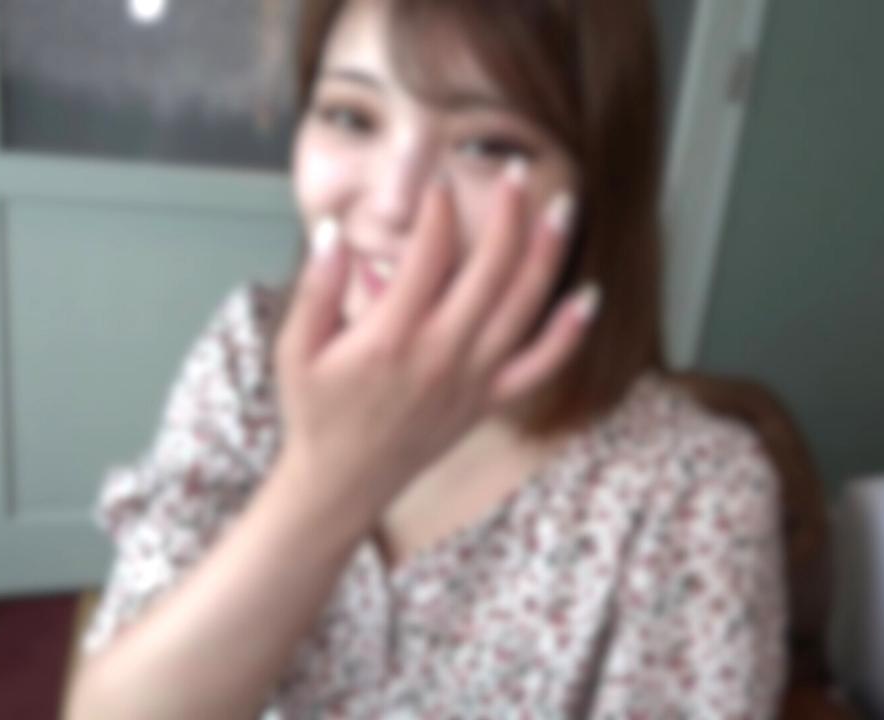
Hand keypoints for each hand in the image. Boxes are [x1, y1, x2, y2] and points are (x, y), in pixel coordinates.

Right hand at [272, 162, 598, 513]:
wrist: (342, 483)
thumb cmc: (317, 412)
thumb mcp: (295, 349)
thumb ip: (316, 289)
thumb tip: (334, 232)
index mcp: (391, 336)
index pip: (428, 255)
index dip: (439, 210)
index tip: (442, 180)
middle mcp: (440, 354)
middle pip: (489, 270)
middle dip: (508, 213)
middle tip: (520, 171)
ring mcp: (472, 379)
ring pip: (523, 307)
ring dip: (547, 254)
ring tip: (563, 207)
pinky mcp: (489, 401)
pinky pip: (540, 366)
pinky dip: (568, 333)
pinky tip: (588, 297)